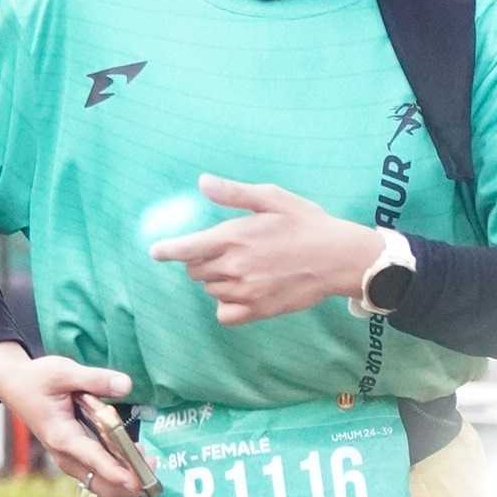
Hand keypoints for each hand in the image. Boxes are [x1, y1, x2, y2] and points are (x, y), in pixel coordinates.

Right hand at [0, 344, 141, 496]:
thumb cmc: (38, 379)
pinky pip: (100, 475)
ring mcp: (70, 460)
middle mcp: (65, 455)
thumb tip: (126, 385)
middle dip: (129, 482)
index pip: (92, 459)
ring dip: (127, 478)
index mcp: (61, 436)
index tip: (135, 481)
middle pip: (100, 485)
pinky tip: (135, 454)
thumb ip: (96, 379)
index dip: (115, 471)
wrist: (15, 385)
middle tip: (153, 463)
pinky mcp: (75, 457)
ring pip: (102, 485)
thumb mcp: (64, 371)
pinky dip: (119, 471)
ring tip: (149, 459)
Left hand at [150, 175, 385, 325]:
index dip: (167, 250)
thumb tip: (202, 182)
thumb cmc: (307, 223)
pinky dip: (227, 305)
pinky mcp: (257, 311)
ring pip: (210, 290)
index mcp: (233, 237)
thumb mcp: (272, 198)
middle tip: (227, 251)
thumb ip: (233, 193)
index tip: (157, 251)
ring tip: (244, 268)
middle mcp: (234, 267)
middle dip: (202, 261)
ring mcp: (245, 292)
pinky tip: (242, 292)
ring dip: (216, 280)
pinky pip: (224, 314)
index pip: (184, 249)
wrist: (339, 258)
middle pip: (195, 271)